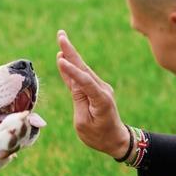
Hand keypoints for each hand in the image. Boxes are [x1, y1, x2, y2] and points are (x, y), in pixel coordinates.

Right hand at [56, 30, 131, 158]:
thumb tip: (74, 83)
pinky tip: (64, 60)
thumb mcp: (84, 123)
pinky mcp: (96, 91)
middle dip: (71, 52)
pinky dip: (73, 69)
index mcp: (101, 100)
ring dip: (71, 56)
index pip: (84, 82)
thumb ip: (78, 101)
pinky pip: (82, 78)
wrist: (115, 140)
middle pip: (83, 68)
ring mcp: (100, 89)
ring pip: (83, 70)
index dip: (71, 71)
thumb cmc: (98, 136)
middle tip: (61, 35)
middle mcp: (102, 90)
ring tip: (62, 40)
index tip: (59, 59)